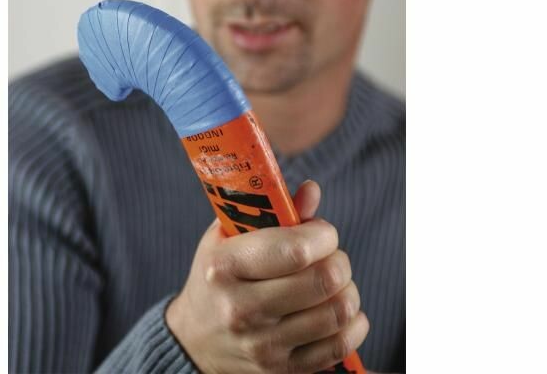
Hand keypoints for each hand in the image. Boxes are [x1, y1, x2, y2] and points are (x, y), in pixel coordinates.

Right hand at [165, 180, 368, 373]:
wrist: (194, 338)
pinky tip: (337, 309)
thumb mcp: (228, 235)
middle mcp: (241, 309)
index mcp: (224, 267)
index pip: (296, 250)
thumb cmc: (217, 275)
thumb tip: (312, 191)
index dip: (323, 235)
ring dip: (347, 290)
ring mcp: (263, 345)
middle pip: (323, 280)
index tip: (320, 232)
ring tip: (332, 283)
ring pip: (338, 312)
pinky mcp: (282, 369)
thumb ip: (272, 211)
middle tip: (328, 257)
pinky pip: (340, 344)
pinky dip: (352, 324)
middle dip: (338, 260)